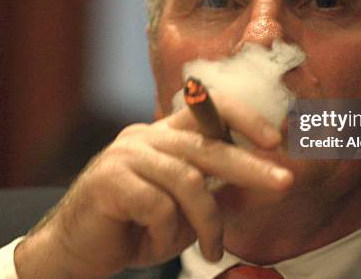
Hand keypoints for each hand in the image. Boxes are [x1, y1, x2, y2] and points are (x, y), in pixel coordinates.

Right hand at [14, 95, 292, 278]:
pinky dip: (167, 232)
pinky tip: (157, 244)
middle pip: (206, 145)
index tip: (274, 139)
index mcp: (165, 135)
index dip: (243, 118)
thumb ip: (221, 195)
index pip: (208, 110)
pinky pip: (158, 205)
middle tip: (284, 183)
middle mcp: (146, 137)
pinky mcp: (109, 179)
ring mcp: (126, 155)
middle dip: (249, 166)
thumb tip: (267, 185)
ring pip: (187, 180)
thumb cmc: (136, 227)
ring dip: (208, 221)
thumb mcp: (187, 213)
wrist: (76, 250)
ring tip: (212, 250)